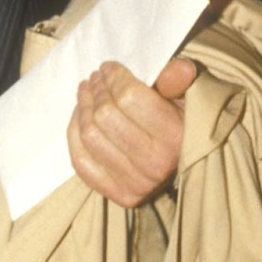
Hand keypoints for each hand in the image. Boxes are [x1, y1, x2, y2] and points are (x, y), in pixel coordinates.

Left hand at [66, 57, 195, 207]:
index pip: (129, 97)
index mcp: (176, 137)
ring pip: (90, 136)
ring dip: (82, 107)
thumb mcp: (187, 98)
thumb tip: (179, 67)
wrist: (184, 166)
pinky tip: (78, 116)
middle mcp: (156, 164)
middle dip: (97, 89)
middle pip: (105, 115)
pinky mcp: (119, 195)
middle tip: (95, 77)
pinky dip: (74, 134)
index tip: (108, 67)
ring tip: (85, 90)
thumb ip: (178, 82)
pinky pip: (81, 161)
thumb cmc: (183, 123)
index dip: (114, 76)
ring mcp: (136, 184)